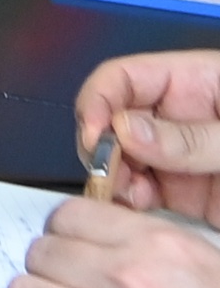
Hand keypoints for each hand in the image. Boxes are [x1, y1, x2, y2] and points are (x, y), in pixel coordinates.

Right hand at [77, 50, 219, 218]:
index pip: (123, 78)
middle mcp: (180, 119)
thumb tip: (127, 131)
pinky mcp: (187, 194)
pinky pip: (142, 196)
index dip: (98, 101)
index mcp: (194, 83)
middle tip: (107, 172)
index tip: (93, 134)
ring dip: (112, 180)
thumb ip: (192, 135)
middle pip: (114, 123)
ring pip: (122, 163)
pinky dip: (127, 205)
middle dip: (102, 148)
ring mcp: (180, 157)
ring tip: (124, 196)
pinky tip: (134, 209)